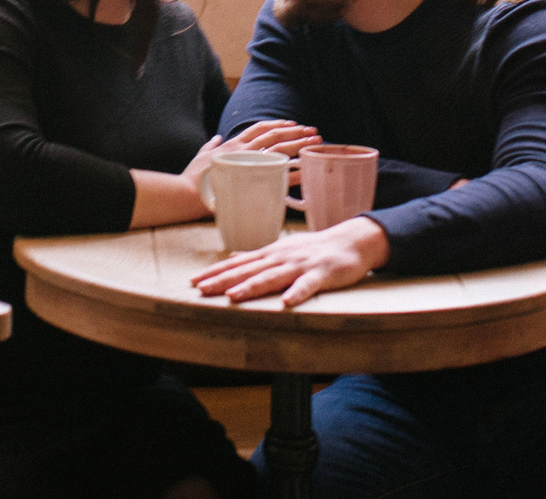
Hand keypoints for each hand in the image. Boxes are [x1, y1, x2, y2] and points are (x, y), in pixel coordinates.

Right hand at [179, 120, 319, 195]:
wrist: (187, 194)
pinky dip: (292, 171)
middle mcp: (243, 150)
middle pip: (275, 136)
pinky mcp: (249, 180)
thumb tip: (216, 138)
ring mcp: (247, 163)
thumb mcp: (201, 156)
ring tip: (315, 142)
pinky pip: (276, 173)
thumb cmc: (193, 176)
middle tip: (313, 131)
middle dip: (295, 132)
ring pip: (279, 149)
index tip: (292, 123)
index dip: (277, 124)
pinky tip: (305, 169)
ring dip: (299, 145)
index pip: (260, 128)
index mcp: (233, 143)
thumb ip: (210, 146)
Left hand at [190, 216, 389, 307]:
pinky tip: (286, 304)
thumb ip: (258, 256)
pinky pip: (308, 286)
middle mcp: (281, 258)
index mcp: (271, 254)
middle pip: (248, 270)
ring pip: (272, 277)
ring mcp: (301, 265)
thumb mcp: (283, 249)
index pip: (238, 264)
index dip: (215, 272)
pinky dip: (297, 294)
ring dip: (252, 286)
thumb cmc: (314, 248)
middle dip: (223, 280)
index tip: (193, 281)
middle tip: (200, 290)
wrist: (351, 240)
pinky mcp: (322, 274)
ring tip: (233, 297)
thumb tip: (233, 257)